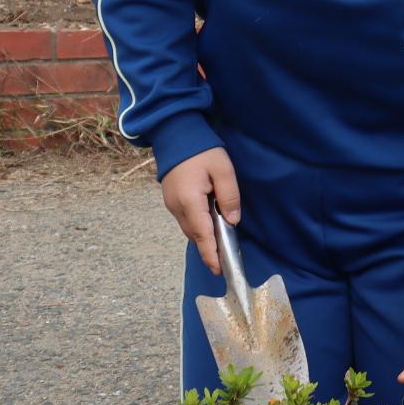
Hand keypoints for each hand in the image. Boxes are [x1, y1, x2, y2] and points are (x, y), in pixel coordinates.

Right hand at [161, 146, 239, 273]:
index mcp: (190, 201)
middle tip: (222, 262)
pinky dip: (197, 227)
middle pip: (194, 234)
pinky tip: (208, 227)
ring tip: (217, 247)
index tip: (218, 269)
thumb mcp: (223, 170)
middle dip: (207, 249)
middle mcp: (176, 207)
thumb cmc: (202, 151)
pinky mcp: (171, 199)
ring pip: (189, 228)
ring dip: (202, 238)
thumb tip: (232, 220)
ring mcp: (171, 204)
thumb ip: (230, 196)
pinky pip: (185, 219)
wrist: (176, 135)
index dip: (210, 253)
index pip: (202, 234)